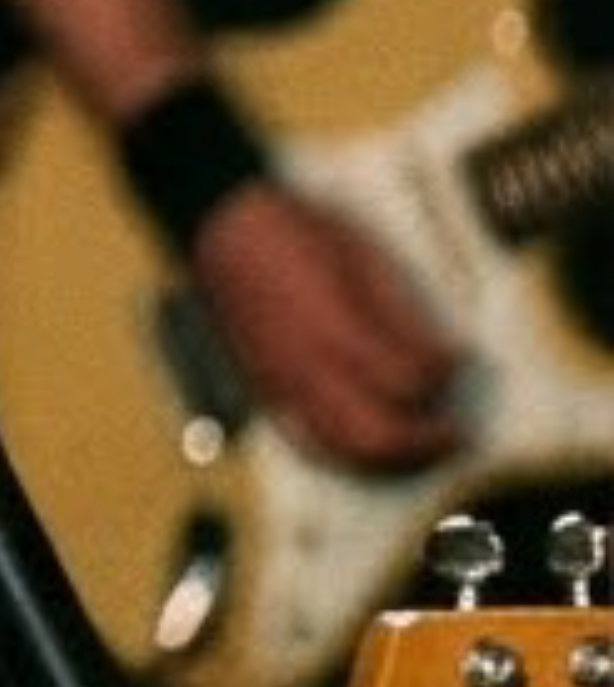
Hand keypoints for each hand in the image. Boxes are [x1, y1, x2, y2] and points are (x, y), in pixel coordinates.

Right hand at [193, 179, 463, 470]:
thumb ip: (405, 316)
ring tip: (419, 448)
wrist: (227, 226)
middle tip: (454, 434)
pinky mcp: (265, 387)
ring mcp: (281, 383)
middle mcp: (306, 366)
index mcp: (336, 328)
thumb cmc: (296, 233)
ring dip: (389, 460)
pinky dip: (345, 455)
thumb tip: (445, 355)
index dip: (444, 376)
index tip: (458, 361)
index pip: (409, 383)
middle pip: (378, 437)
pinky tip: (364, 448)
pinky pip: (308, 441)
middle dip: (426, 443)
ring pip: (344, 450)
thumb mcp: (365, 258)